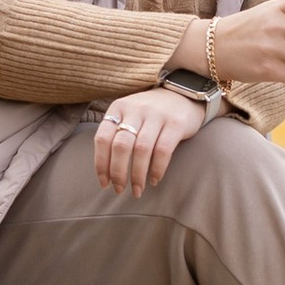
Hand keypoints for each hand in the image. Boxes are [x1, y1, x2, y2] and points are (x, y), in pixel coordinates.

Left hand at [94, 83, 210, 196]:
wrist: (183, 94)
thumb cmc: (150, 113)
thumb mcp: (129, 115)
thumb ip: (116, 135)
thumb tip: (106, 172)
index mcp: (118, 107)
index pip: (102, 138)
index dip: (101, 164)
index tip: (104, 183)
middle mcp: (136, 109)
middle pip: (121, 146)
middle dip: (118, 173)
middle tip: (120, 190)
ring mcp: (157, 115)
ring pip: (141, 150)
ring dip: (137, 175)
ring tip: (138, 190)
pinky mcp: (176, 123)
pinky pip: (163, 150)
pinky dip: (157, 169)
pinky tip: (154, 180)